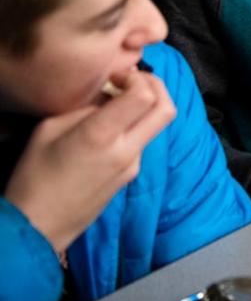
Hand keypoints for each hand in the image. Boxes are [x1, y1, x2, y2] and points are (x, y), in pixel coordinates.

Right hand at [4, 71, 174, 253]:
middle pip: (167, 110)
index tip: (118, 76)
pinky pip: (140, 143)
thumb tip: (109, 95)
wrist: (38, 225)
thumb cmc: (33, 175)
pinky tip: (107, 132)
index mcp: (102, 135)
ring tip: (112, 107)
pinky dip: (132, 129)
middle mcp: (126, 150)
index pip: (145, 96)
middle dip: (157, 87)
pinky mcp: (130, 177)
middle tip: (133, 81)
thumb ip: (85, 109)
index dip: (138, 77)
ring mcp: (132, 166)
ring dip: (143, 109)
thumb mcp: (48, 129)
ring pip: (154, 127)